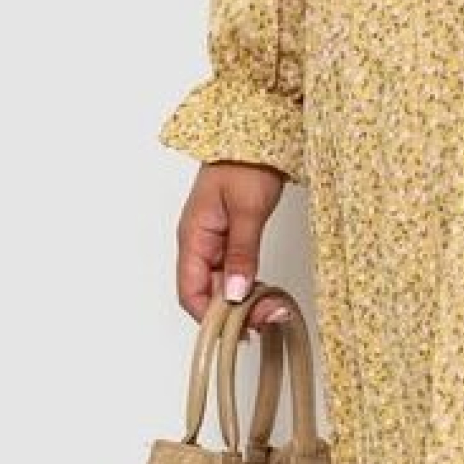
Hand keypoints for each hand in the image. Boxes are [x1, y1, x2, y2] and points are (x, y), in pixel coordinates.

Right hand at [174, 161, 292, 330]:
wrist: (256, 134)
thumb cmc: (245, 163)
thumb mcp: (247, 210)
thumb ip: (242, 253)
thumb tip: (236, 293)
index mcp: (193, 237)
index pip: (191, 292)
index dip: (212, 316)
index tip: (241, 329)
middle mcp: (198, 242)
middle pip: (207, 293)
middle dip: (234, 312)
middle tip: (267, 319)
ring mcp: (213, 241)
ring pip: (222, 284)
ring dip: (244, 301)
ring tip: (272, 309)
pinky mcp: (230, 237)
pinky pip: (233, 271)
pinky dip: (248, 285)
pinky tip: (265, 292)